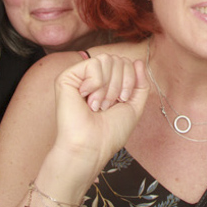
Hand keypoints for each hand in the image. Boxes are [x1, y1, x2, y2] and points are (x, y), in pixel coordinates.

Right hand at [51, 52, 150, 180]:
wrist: (92, 146)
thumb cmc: (110, 132)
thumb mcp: (134, 106)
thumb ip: (140, 84)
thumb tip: (138, 61)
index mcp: (106, 83)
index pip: (125, 63)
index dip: (130, 81)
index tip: (121, 102)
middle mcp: (92, 78)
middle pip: (117, 59)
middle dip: (119, 85)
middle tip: (107, 106)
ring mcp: (78, 77)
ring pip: (106, 59)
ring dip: (108, 87)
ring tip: (97, 105)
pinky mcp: (66, 78)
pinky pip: (93, 64)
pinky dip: (96, 84)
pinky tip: (86, 99)